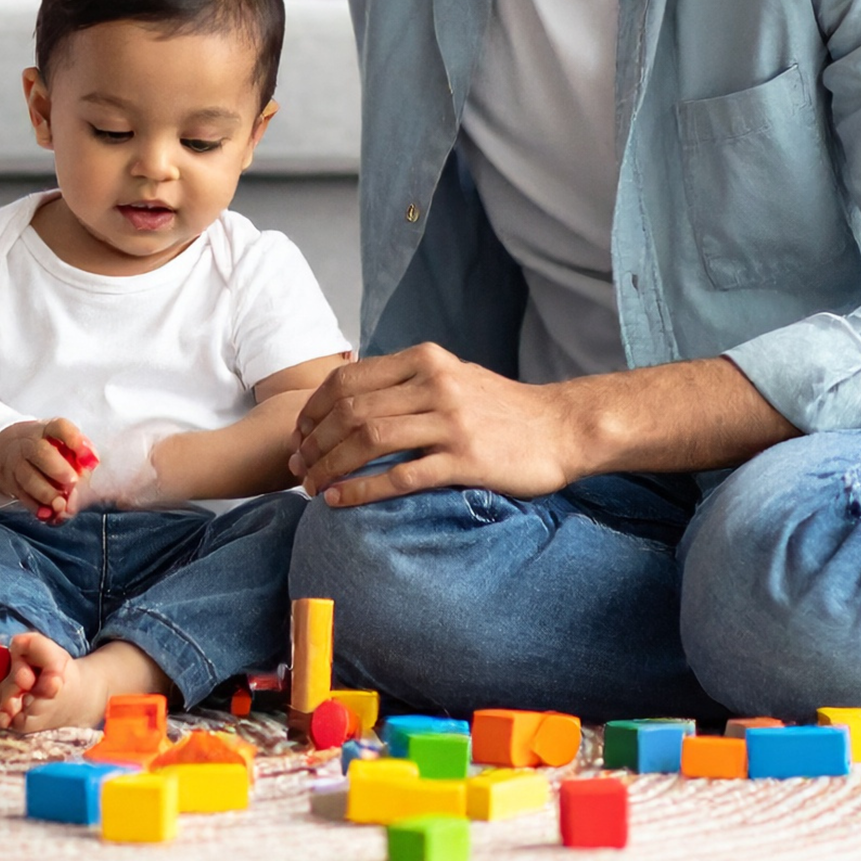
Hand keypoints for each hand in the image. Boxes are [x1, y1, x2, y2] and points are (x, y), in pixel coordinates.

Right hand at [0, 418, 91, 520]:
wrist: (4, 451)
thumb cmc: (43, 447)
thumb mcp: (58, 441)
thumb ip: (77, 454)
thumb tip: (90, 468)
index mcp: (46, 429)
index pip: (61, 428)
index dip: (77, 442)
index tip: (92, 460)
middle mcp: (29, 444)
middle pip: (41, 454)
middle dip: (59, 470)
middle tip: (73, 483)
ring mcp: (17, 465)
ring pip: (29, 479)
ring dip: (47, 494)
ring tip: (62, 504)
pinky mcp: (11, 485)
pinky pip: (24, 498)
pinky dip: (38, 508)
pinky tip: (50, 515)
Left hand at [288, 343, 579, 506]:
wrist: (563, 428)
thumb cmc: (503, 408)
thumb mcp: (453, 375)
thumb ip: (408, 379)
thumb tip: (356, 395)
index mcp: (425, 359)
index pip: (347, 380)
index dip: (313, 409)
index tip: (299, 435)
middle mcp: (434, 384)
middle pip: (351, 410)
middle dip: (314, 441)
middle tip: (297, 468)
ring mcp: (450, 421)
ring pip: (368, 440)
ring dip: (330, 465)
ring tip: (312, 487)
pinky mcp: (466, 458)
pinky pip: (400, 476)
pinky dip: (363, 489)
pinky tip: (341, 501)